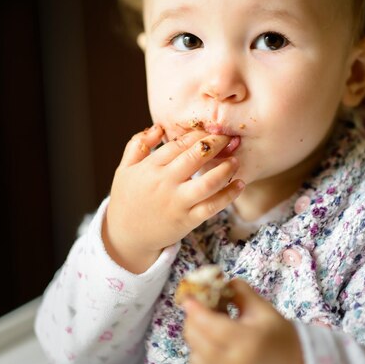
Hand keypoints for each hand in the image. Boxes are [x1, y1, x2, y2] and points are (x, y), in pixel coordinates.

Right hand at [104, 125, 244, 272]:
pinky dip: (229, 195)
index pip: (179, 143)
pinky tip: (240, 184)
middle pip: (196, 157)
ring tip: (235, 160)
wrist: (126, 237)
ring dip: (226, 169)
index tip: (211, 130)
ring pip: (208, 182)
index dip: (199, 134)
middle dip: (216, 144)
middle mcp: (165, 183)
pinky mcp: (187, 220)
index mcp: (150, 167)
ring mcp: (177, 202)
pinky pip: (212, 206)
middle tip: (229, 138)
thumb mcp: (124, 169)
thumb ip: (138, 145)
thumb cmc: (127, 199)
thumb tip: (158, 127)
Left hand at [183, 279, 304, 363]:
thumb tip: (218, 280)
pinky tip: (213, 341)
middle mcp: (230, 362)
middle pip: (196, 337)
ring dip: (196, 334)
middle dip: (193, 318)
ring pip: (194, 352)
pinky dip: (200, 350)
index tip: (188, 296)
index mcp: (244, 341)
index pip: (208, 323)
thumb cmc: (279, 337)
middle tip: (201, 305)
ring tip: (211, 324)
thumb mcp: (264, 310)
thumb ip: (240, 292)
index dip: (194, 309)